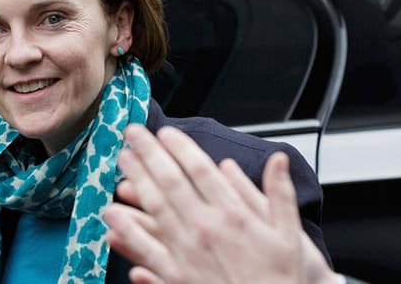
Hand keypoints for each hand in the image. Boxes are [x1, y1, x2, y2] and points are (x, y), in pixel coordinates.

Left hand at [103, 124, 337, 283]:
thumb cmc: (279, 277)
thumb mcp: (289, 234)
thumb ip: (280, 193)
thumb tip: (278, 159)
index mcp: (234, 214)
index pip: (201, 170)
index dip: (180, 147)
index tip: (165, 132)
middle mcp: (207, 228)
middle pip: (171, 181)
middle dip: (149, 153)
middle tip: (132, 133)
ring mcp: (189, 251)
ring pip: (155, 207)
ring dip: (136, 179)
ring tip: (121, 159)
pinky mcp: (176, 275)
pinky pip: (146, 248)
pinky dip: (127, 230)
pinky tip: (111, 213)